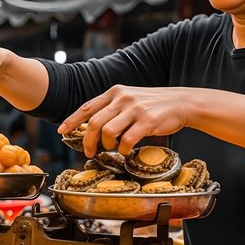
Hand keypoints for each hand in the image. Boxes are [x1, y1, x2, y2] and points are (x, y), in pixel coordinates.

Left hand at [57, 85, 189, 157]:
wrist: (182, 102)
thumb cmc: (152, 105)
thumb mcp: (129, 99)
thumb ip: (111, 109)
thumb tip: (90, 127)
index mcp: (115, 92)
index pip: (87, 107)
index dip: (72, 120)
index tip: (62, 131)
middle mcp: (122, 99)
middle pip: (93, 123)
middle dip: (87, 141)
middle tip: (88, 152)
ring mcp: (134, 109)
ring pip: (107, 132)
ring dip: (106, 145)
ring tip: (111, 148)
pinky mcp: (147, 121)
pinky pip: (127, 140)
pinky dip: (123, 149)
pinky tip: (126, 151)